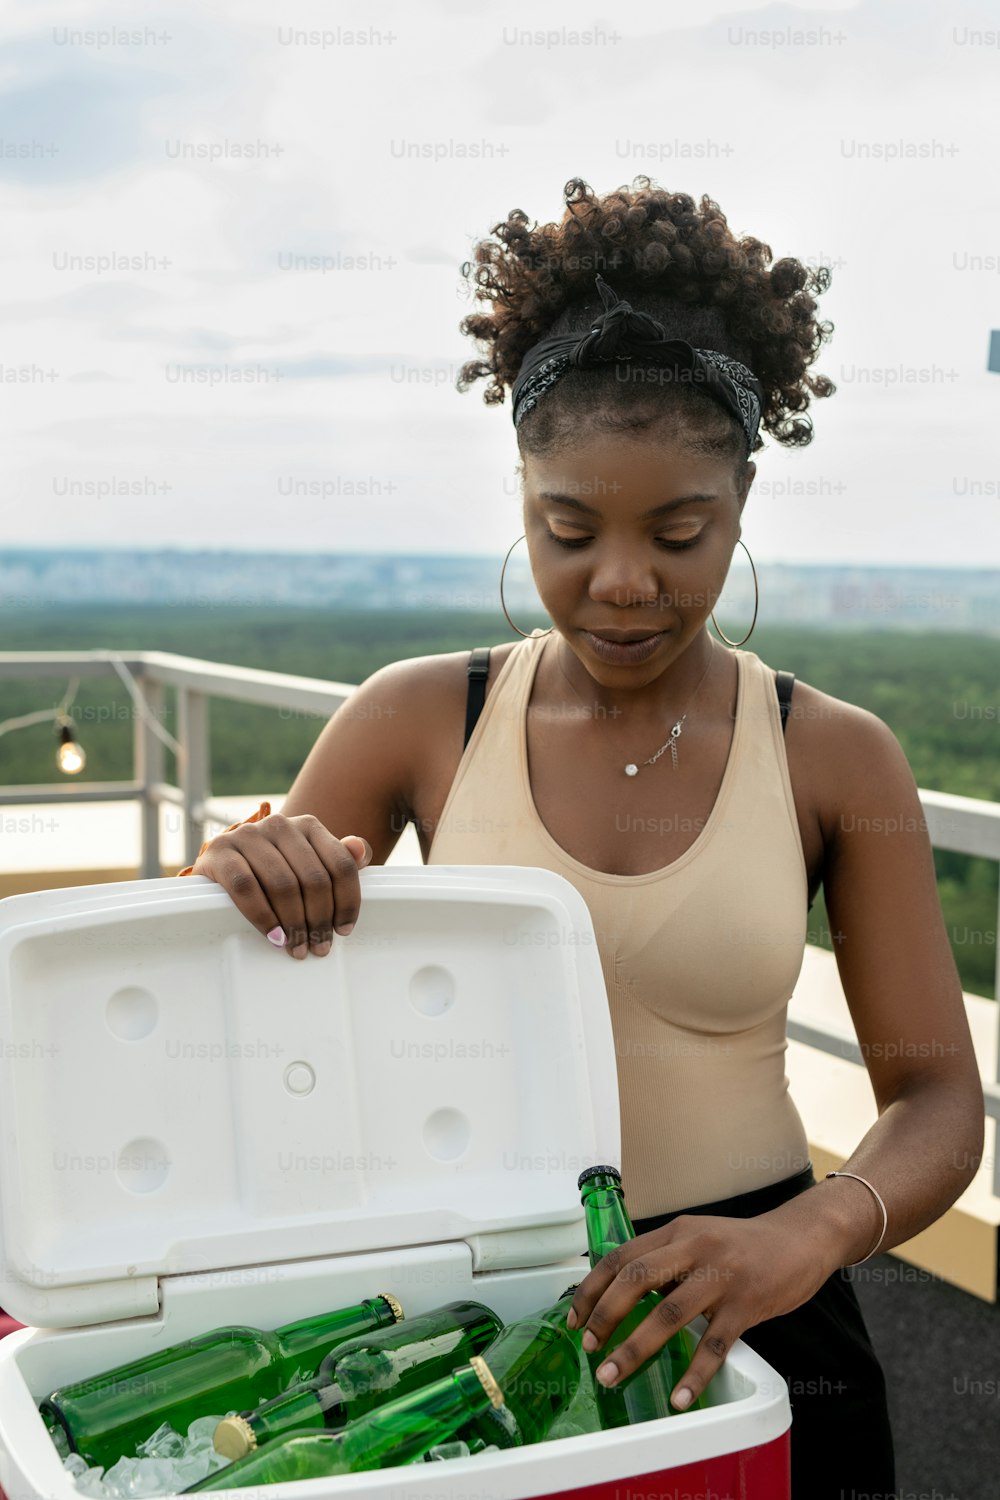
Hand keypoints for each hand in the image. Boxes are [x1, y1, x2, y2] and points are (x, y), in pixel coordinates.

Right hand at [191, 813, 371, 959]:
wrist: (223, 863)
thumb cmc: (275, 868)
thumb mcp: (310, 862)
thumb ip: (339, 858)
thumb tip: (361, 852)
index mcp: (308, 826)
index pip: (341, 864)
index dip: (347, 901)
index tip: (344, 930)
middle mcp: (279, 825)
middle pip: (313, 878)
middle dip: (319, 919)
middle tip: (318, 947)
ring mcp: (247, 835)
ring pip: (282, 884)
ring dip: (293, 923)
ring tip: (297, 947)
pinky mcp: (219, 852)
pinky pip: (245, 887)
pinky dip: (262, 916)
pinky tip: (273, 935)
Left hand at [565, 1209, 836, 1410]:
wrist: (802, 1238)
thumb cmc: (745, 1245)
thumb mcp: (699, 1237)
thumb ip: (667, 1259)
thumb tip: (623, 1293)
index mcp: (676, 1232)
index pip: (621, 1256)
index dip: (592, 1288)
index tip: (575, 1318)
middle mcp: (693, 1247)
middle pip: (636, 1279)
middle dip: (605, 1315)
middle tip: (590, 1347)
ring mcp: (721, 1276)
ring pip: (669, 1313)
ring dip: (636, 1348)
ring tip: (613, 1375)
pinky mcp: (747, 1303)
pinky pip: (714, 1344)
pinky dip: (694, 1374)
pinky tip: (680, 1398)